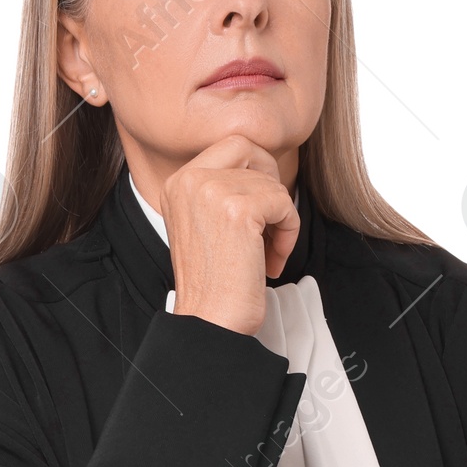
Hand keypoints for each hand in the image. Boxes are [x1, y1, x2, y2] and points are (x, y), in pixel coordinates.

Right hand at [161, 134, 298, 336]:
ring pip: (272, 183)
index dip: (258, 171)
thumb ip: (222, 191)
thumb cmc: (213, 283)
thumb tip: (263, 168)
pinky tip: (272, 259)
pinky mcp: (238, 211)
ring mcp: (212, 192)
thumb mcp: (204, 223)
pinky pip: (284, 203)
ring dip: (282, 219)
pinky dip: (289, 232)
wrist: (209, 321)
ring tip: (268, 253)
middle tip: (272, 222)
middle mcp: (189, 180)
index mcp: (177, 182)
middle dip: (272, 185)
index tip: (260, 209)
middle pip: (253, 152)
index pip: (232, 145)